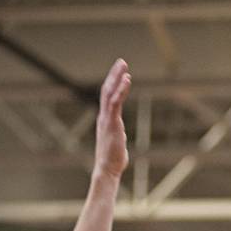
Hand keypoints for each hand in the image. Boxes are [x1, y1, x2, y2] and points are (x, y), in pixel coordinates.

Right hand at [93, 58, 131, 179]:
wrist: (107, 169)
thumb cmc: (112, 160)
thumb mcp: (115, 143)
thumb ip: (116, 134)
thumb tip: (118, 136)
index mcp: (105, 120)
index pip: (107, 97)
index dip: (112, 84)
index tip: (119, 73)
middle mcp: (103, 116)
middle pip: (106, 90)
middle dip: (114, 75)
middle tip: (121, 61)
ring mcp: (107, 119)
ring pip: (110, 93)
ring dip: (116, 77)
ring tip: (124, 65)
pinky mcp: (112, 123)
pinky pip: (115, 102)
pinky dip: (121, 89)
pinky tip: (127, 79)